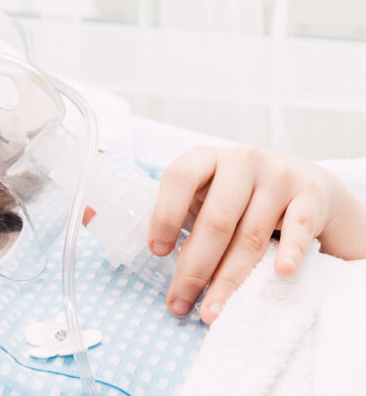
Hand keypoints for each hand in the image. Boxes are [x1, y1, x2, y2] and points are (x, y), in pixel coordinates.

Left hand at [147, 145, 365, 324]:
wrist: (303, 182)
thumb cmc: (240, 196)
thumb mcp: (210, 194)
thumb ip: (189, 216)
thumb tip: (168, 269)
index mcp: (207, 158)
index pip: (180, 177)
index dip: (165, 214)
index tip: (158, 252)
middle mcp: (242, 161)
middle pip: (216, 220)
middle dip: (194, 268)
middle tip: (180, 304)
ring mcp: (279, 175)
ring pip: (250, 235)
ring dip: (230, 279)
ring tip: (214, 311)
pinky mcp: (311, 194)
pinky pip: (299, 226)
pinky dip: (290, 251)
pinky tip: (282, 272)